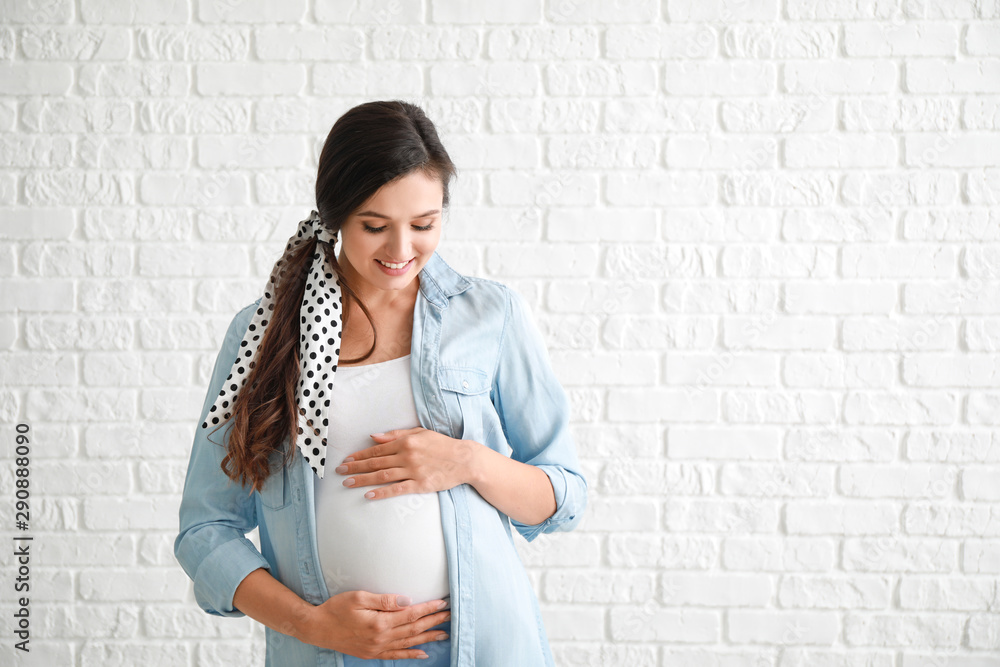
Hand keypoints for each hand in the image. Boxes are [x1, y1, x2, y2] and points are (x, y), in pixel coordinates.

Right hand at [296, 590, 449, 658]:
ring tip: (444, 633)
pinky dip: (411, 654)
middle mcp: (381, 638)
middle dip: (434, 622)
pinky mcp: (372, 653)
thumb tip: (408, 600)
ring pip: (409, 643)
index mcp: (379, 622)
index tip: (442, 603)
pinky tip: (423, 653)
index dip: (428, 609)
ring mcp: (377, 648)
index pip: (411, 615)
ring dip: (428, 638)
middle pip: (414, 629)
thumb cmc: (336, 608)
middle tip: (450, 615)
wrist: (317, 628)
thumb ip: (385, 600)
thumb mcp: (359, 597)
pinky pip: (396, 655)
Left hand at [334, 427, 474, 499]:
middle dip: (355, 467)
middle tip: (340, 472)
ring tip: (347, 483)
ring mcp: (413, 470)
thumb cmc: (442, 445)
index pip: (377, 449)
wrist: (464, 459)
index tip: (347, 460)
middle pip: (376, 462)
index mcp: (406, 442)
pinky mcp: (420, 484)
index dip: (360, 455)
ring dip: (363, 479)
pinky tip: (369, 495)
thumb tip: (374, 436)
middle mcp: (407, 455)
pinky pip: (397, 489)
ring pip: (382, 475)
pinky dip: (382, 492)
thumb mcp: (420, 433)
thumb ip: (397, 434)